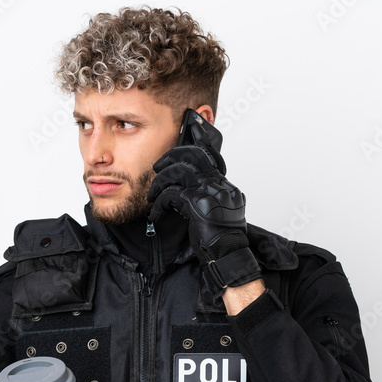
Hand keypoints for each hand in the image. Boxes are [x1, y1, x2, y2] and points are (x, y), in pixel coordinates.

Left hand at [148, 145, 261, 288]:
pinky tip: (156, 215)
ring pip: (179, 171)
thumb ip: (205, 197)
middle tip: (158, 166)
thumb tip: (185, 192)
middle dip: (172, 156)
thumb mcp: (215, 213)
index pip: (212, 155)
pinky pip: (172, 194)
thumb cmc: (221, 240)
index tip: (193, 124)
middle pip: (194, 155)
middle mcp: (221, 185)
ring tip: (153, 197)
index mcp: (225, 186)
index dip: (201, 138)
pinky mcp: (199, 205)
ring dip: (160, 182)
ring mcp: (211, 193)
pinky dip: (159, 204)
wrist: (228, 256)